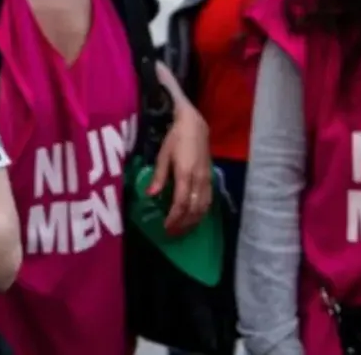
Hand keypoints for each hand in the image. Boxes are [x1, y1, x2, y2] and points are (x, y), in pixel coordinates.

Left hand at [149, 62, 211, 234]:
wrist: (195, 126)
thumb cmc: (175, 138)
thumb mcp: (163, 155)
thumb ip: (158, 176)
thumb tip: (150, 195)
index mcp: (185, 173)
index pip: (181, 202)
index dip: (174, 218)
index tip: (165, 227)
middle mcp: (198, 179)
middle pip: (193, 209)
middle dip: (183, 224)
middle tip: (171, 234)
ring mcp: (207, 180)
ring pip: (203, 208)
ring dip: (193, 222)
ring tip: (181, 230)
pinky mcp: (210, 179)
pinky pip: (208, 201)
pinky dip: (201, 213)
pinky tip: (194, 219)